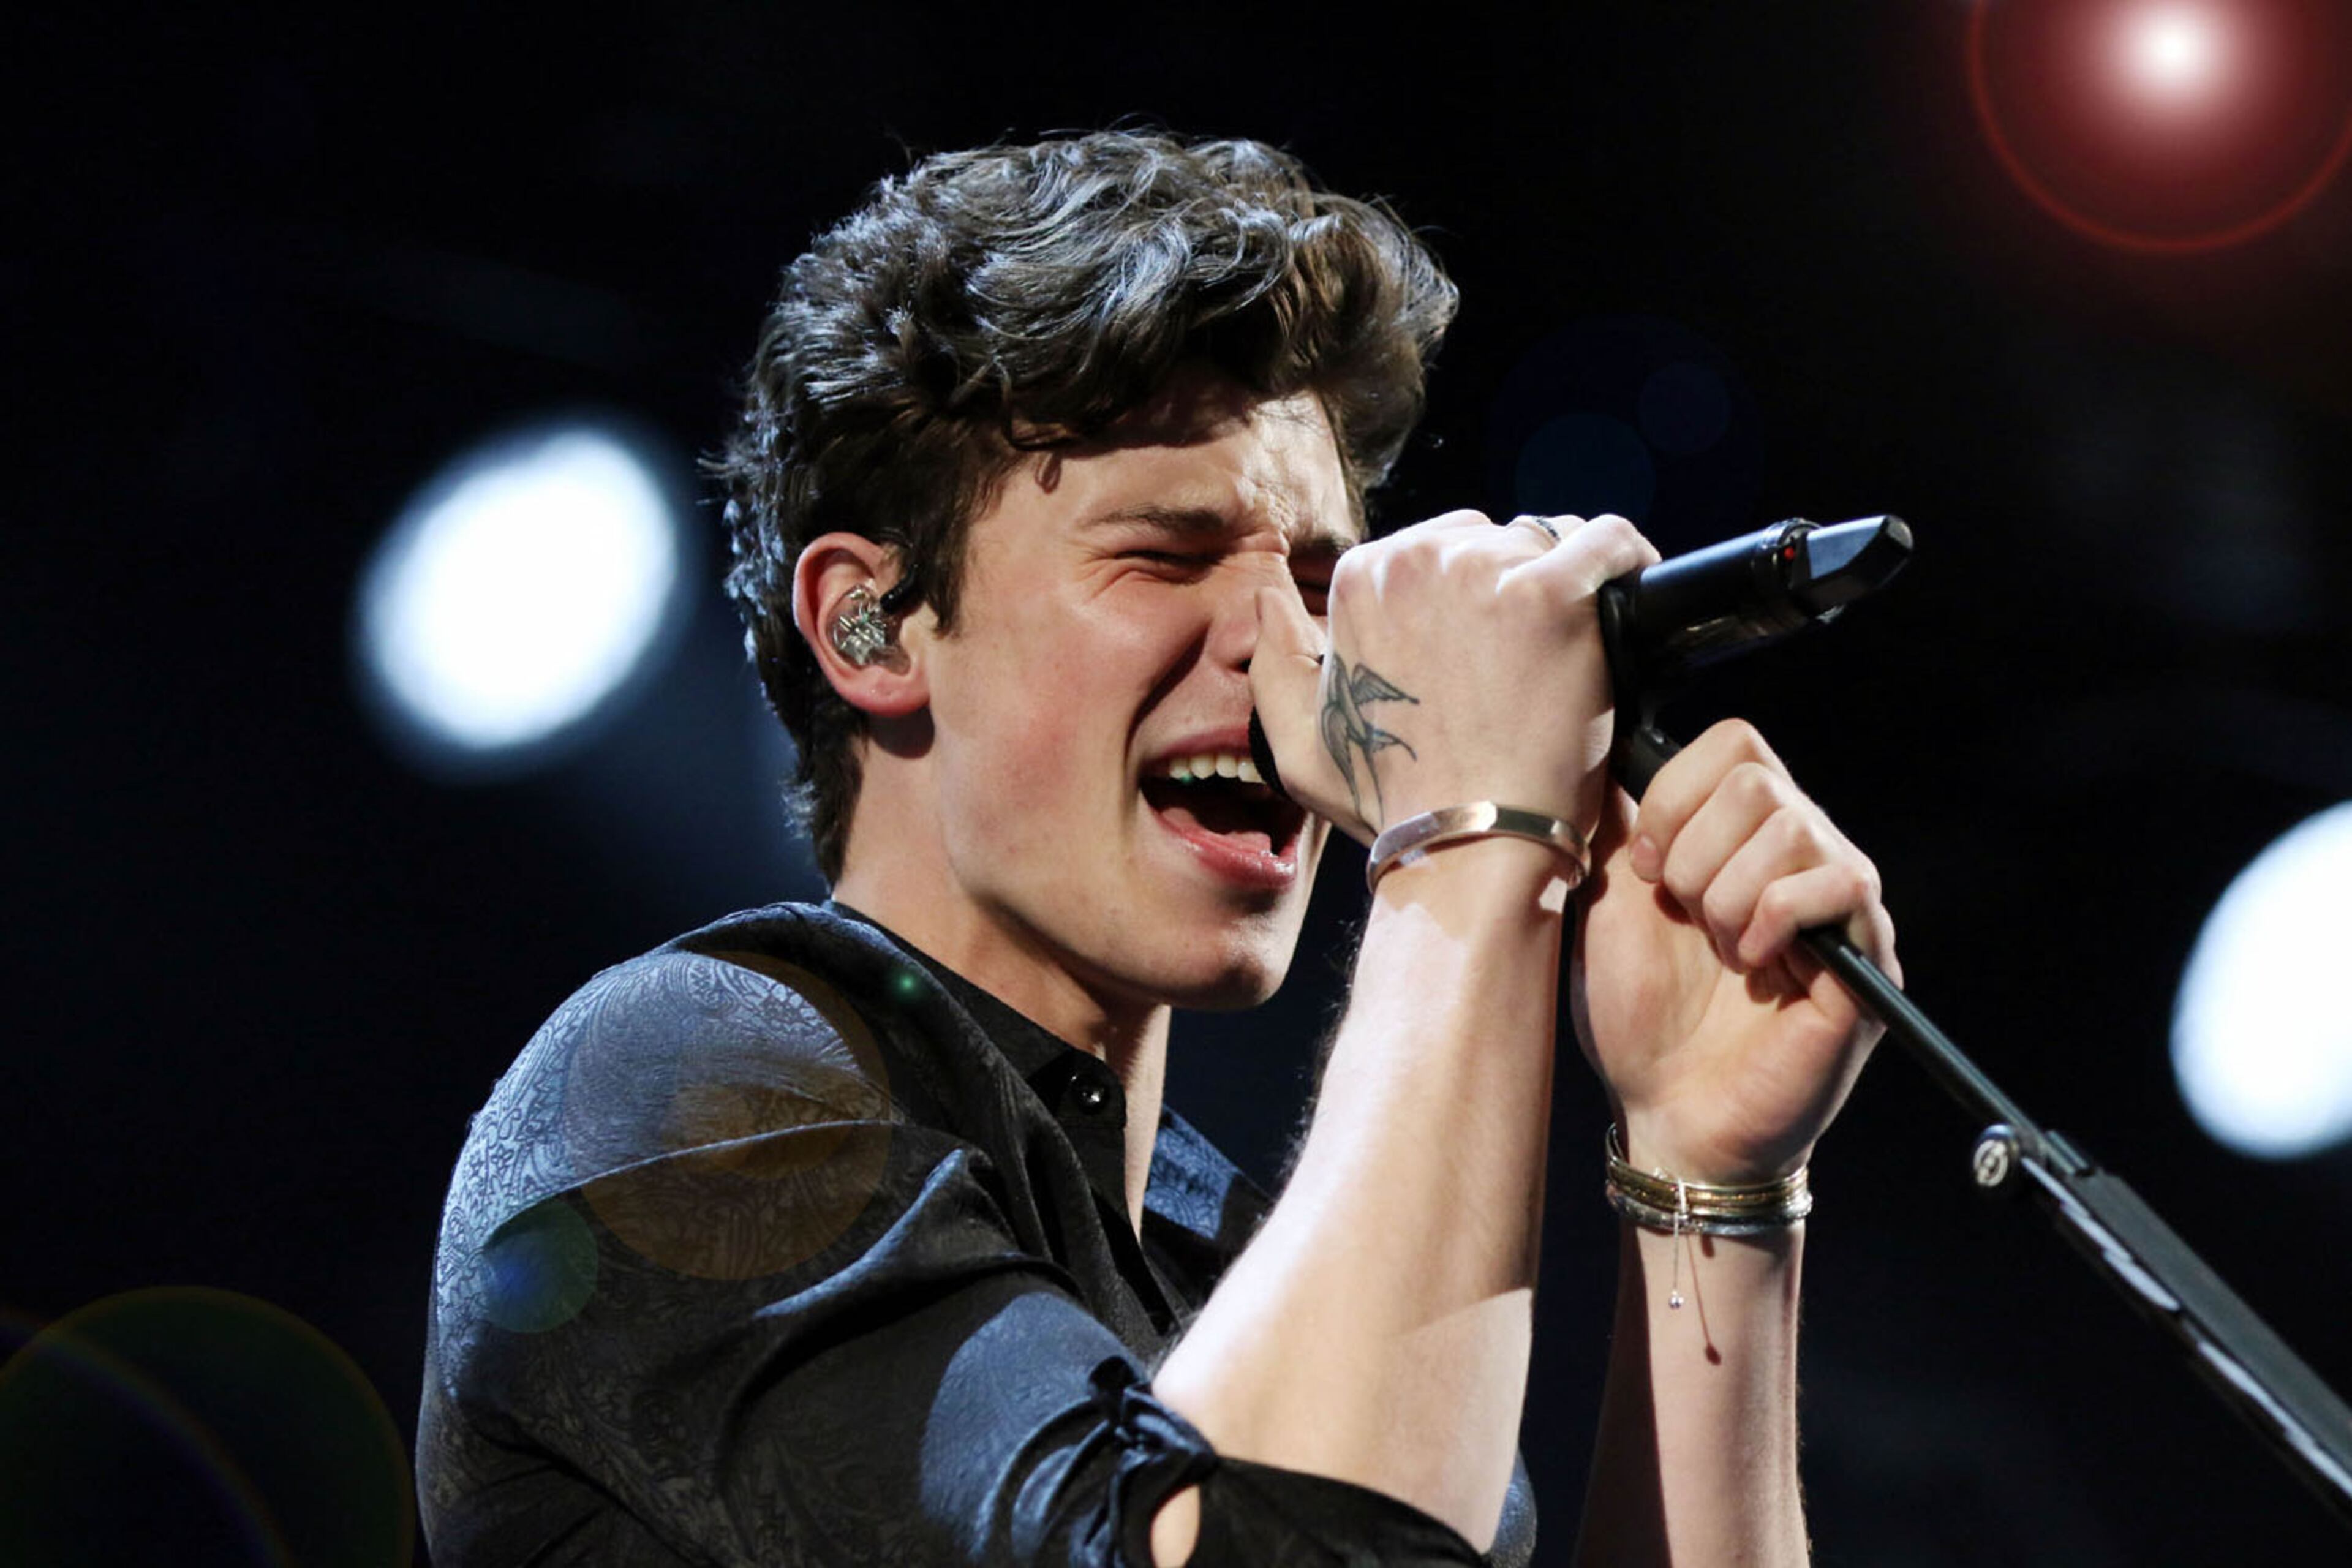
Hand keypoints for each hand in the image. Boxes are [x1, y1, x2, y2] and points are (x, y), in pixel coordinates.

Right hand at [1250, 512, 1657, 846]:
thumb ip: (1275, 668)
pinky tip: (1633, 602)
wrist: (1469, 844)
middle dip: (1519, 584)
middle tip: (1540, 659)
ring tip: (1582, 648)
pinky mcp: (1550, 595)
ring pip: (1552, 540)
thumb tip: (1265, 599)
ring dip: (1571, 583)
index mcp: (1361, 582)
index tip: (1497, 646)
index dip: (1476, 596)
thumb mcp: (1300, 746)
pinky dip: (1628, 561)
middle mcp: (1417, 561)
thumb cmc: (1397, 804)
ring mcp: (1484, 573)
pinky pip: (1609, 543)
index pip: (1442, 548)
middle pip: (1496, 538)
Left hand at [1571, 719, 1898, 1184]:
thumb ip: (1617, 824)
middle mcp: (1801, 857)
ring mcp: (1840, 906)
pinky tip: (1755, 965)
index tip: (1647, 868)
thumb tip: (1603, 751)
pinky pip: (1839, 885)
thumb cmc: (1639, 1019)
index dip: (1679, 795)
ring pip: (1794, 828)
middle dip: (1696, 856)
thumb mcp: (1608, 904)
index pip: (1735, 742)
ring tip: (1724, 954)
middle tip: (1690, 924)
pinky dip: (1776, 917)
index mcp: (1741, 837)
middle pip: (1759, 780)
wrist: (1667, 1113)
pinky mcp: (1868, 959)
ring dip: (1730, 896)